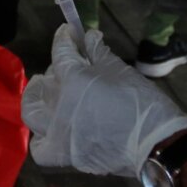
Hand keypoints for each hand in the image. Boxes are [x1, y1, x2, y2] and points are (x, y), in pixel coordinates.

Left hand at [22, 25, 186, 176]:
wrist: (155, 143)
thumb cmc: (140, 101)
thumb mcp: (120, 70)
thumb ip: (99, 52)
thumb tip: (89, 36)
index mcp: (72, 78)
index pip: (60, 51)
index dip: (64, 37)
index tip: (68, 32)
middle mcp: (58, 104)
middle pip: (44, 81)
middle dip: (54, 70)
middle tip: (68, 69)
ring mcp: (58, 132)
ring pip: (31, 112)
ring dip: (37, 99)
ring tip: (49, 95)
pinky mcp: (64, 155)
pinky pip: (40, 147)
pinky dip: (42, 138)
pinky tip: (53, 130)